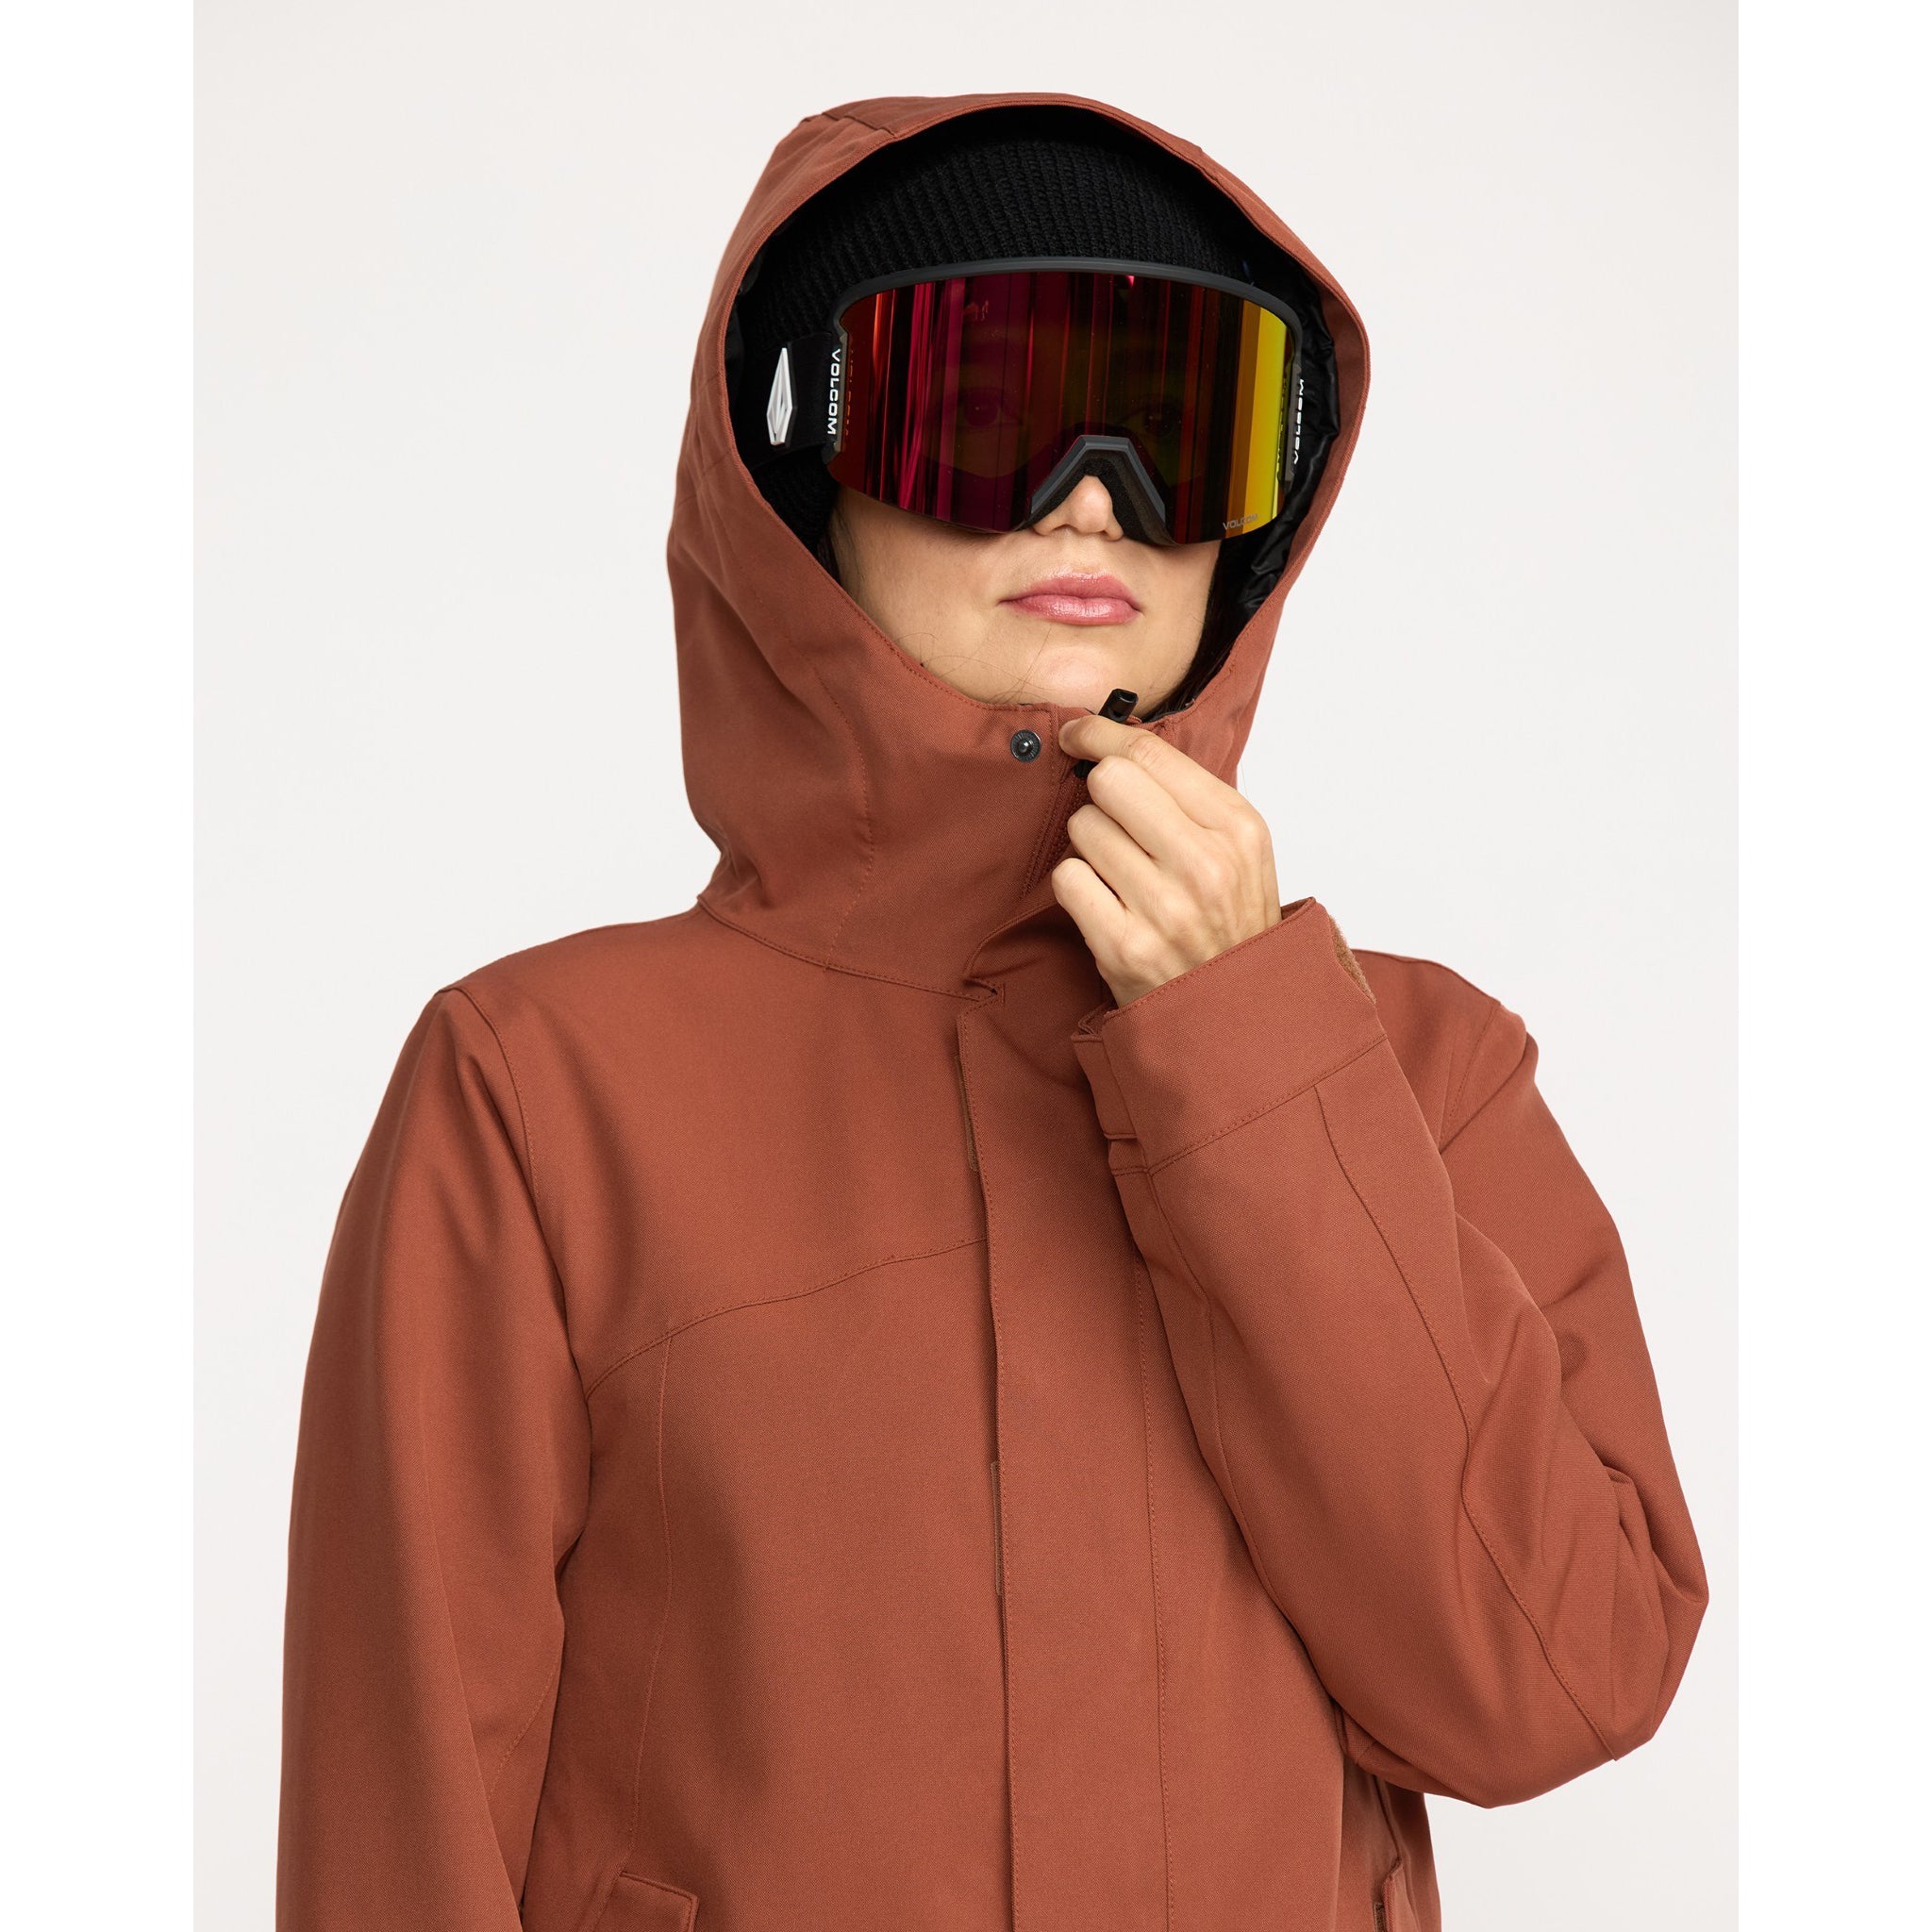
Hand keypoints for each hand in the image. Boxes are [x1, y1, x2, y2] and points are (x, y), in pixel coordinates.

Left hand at [1051, 713, 1283, 1008]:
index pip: (1150, 753)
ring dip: (1090, 847)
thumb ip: (1188, 794)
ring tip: (1122, 875)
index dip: (1101, 734)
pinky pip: (1067, 878)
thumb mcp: (1240, 850)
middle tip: (1115, 822)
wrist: (1235, 1013)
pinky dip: (1077, 886)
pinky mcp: (1124, 945)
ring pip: (1083, 828)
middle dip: (1100, 796)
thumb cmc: (1229, 922)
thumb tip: (1111, 742)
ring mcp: (1164, 908)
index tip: (1079, 735)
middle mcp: (1205, 865)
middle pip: (1109, 782)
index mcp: (1238, 829)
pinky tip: (1105, 903)